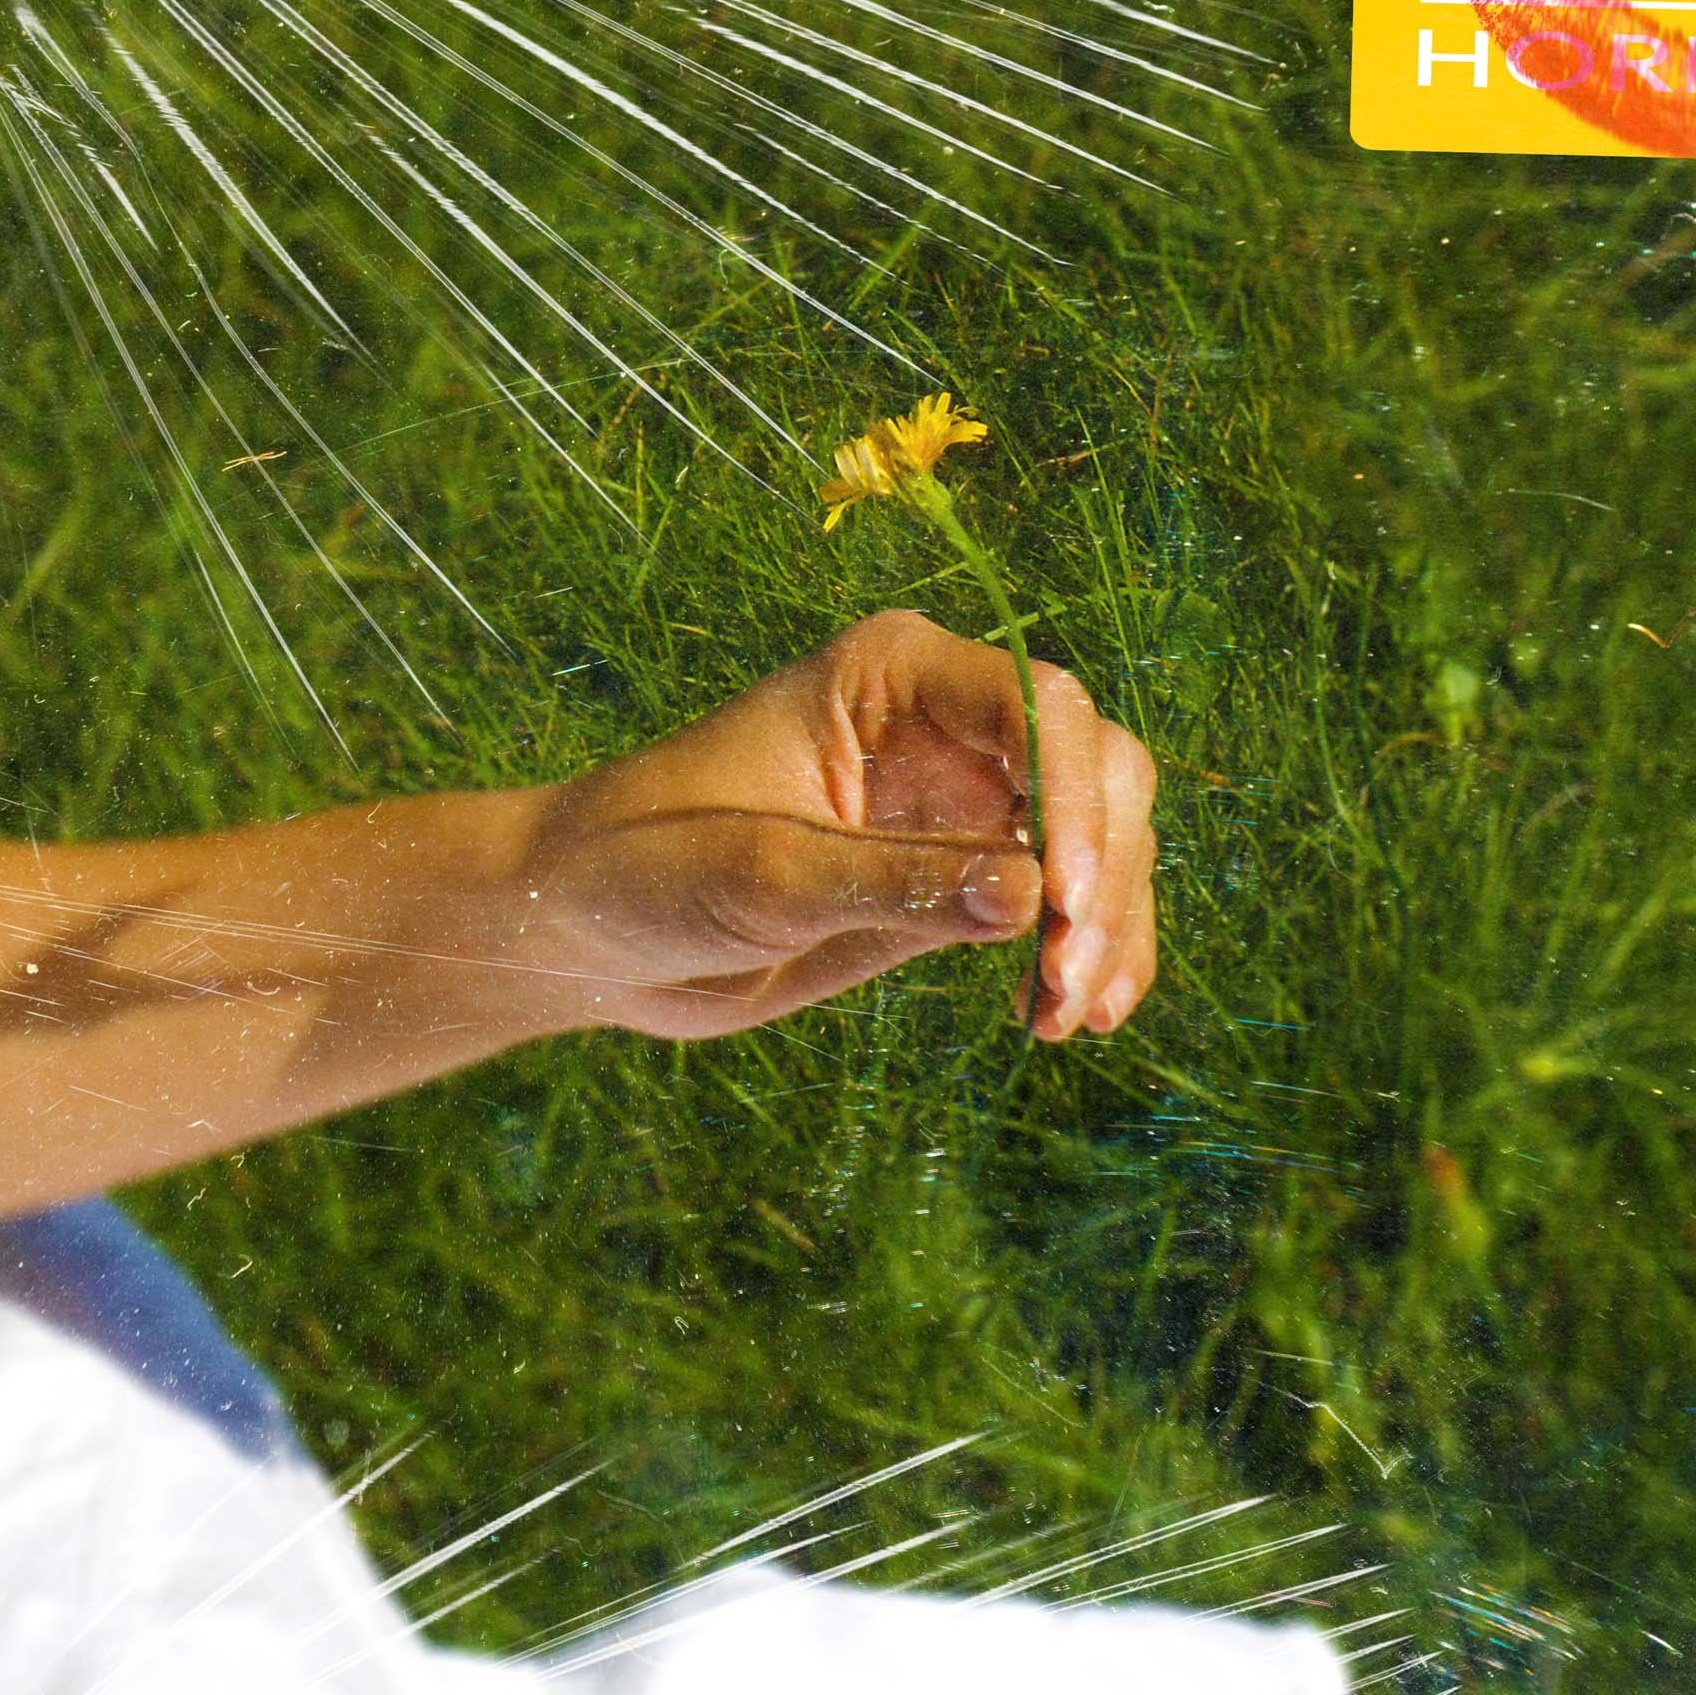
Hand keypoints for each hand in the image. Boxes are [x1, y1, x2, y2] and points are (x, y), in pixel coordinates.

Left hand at [520, 609, 1158, 1042]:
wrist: (590, 932)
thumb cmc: (646, 866)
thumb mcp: (764, 875)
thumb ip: (895, 882)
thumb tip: (1033, 900)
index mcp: (896, 674)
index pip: (1037, 705)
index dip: (1072, 797)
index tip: (1061, 903)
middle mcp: (947, 722)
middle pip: (1096, 766)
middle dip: (1102, 871)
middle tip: (1064, 978)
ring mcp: (963, 800)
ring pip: (1099, 839)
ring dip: (1105, 927)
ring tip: (1062, 1019)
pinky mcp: (963, 878)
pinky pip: (1063, 906)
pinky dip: (1086, 958)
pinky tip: (1073, 1021)